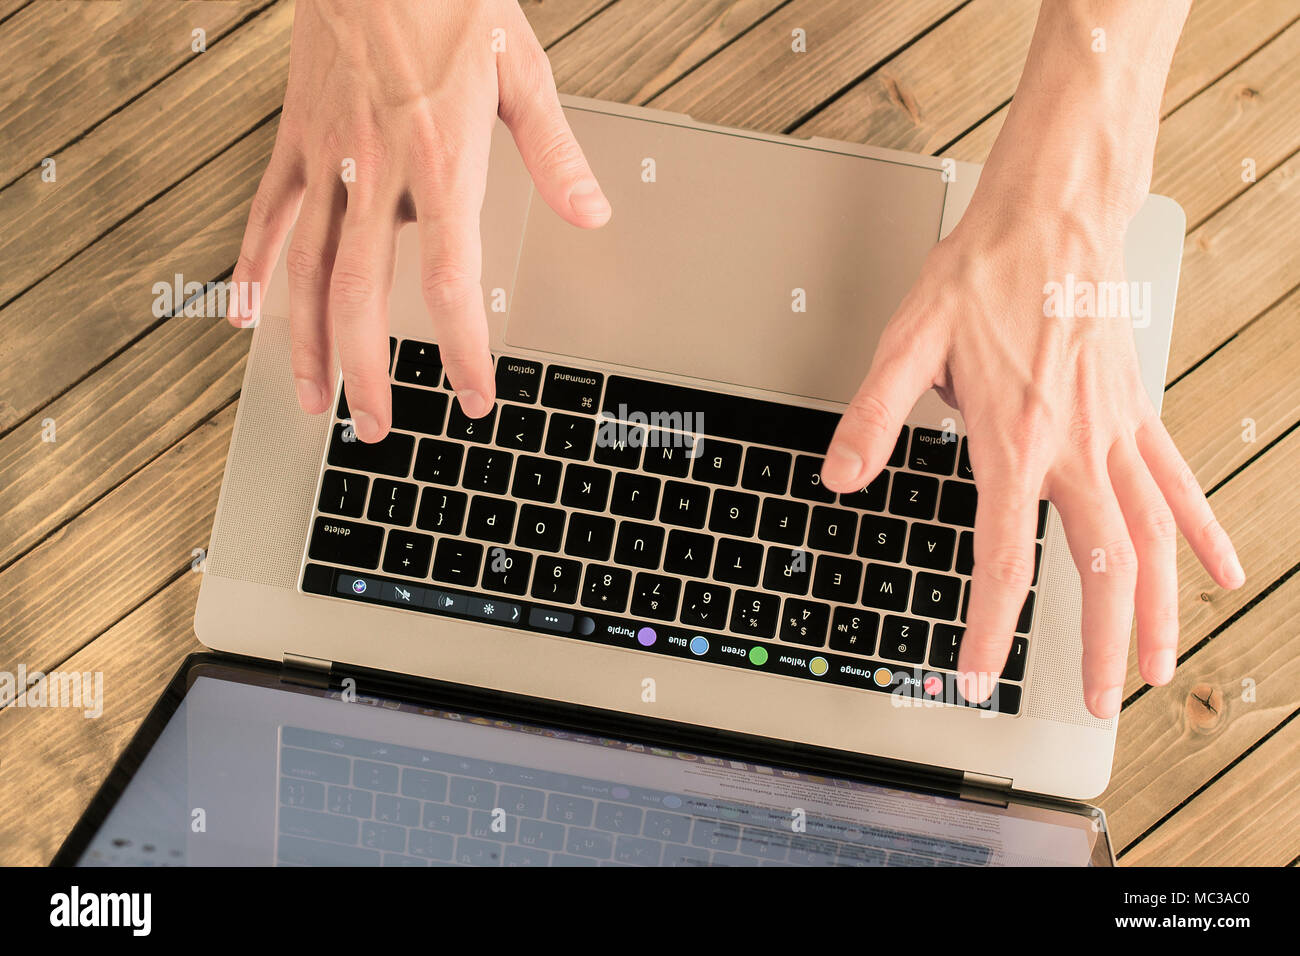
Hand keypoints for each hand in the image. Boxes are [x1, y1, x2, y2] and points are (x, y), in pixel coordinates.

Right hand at [228, 0, 610, 439]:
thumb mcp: (522, 68)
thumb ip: (555, 152)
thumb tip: (592, 213)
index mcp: (441, 161)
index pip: (451, 280)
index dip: (462, 348)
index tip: (474, 396)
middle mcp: (377, 172)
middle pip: (364, 295)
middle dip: (369, 371)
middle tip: (377, 428)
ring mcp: (326, 160)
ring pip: (307, 270)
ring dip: (307, 343)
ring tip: (311, 400)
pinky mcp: (295, 141)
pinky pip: (268, 216)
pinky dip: (255, 269)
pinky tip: (247, 317)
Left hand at [820, 189, 1243, 718]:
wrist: (1055, 214)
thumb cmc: (984, 271)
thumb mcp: (908, 341)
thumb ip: (875, 416)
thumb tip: (841, 476)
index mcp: (1013, 440)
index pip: (1003, 558)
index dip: (991, 628)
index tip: (979, 677)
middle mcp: (1074, 447)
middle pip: (1098, 569)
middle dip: (1095, 645)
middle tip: (1093, 704)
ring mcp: (1115, 432)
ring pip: (1150, 540)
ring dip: (1155, 611)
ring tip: (1156, 671)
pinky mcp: (1137, 409)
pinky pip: (1179, 482)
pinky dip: (1203, 532)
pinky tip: (1221, 573)